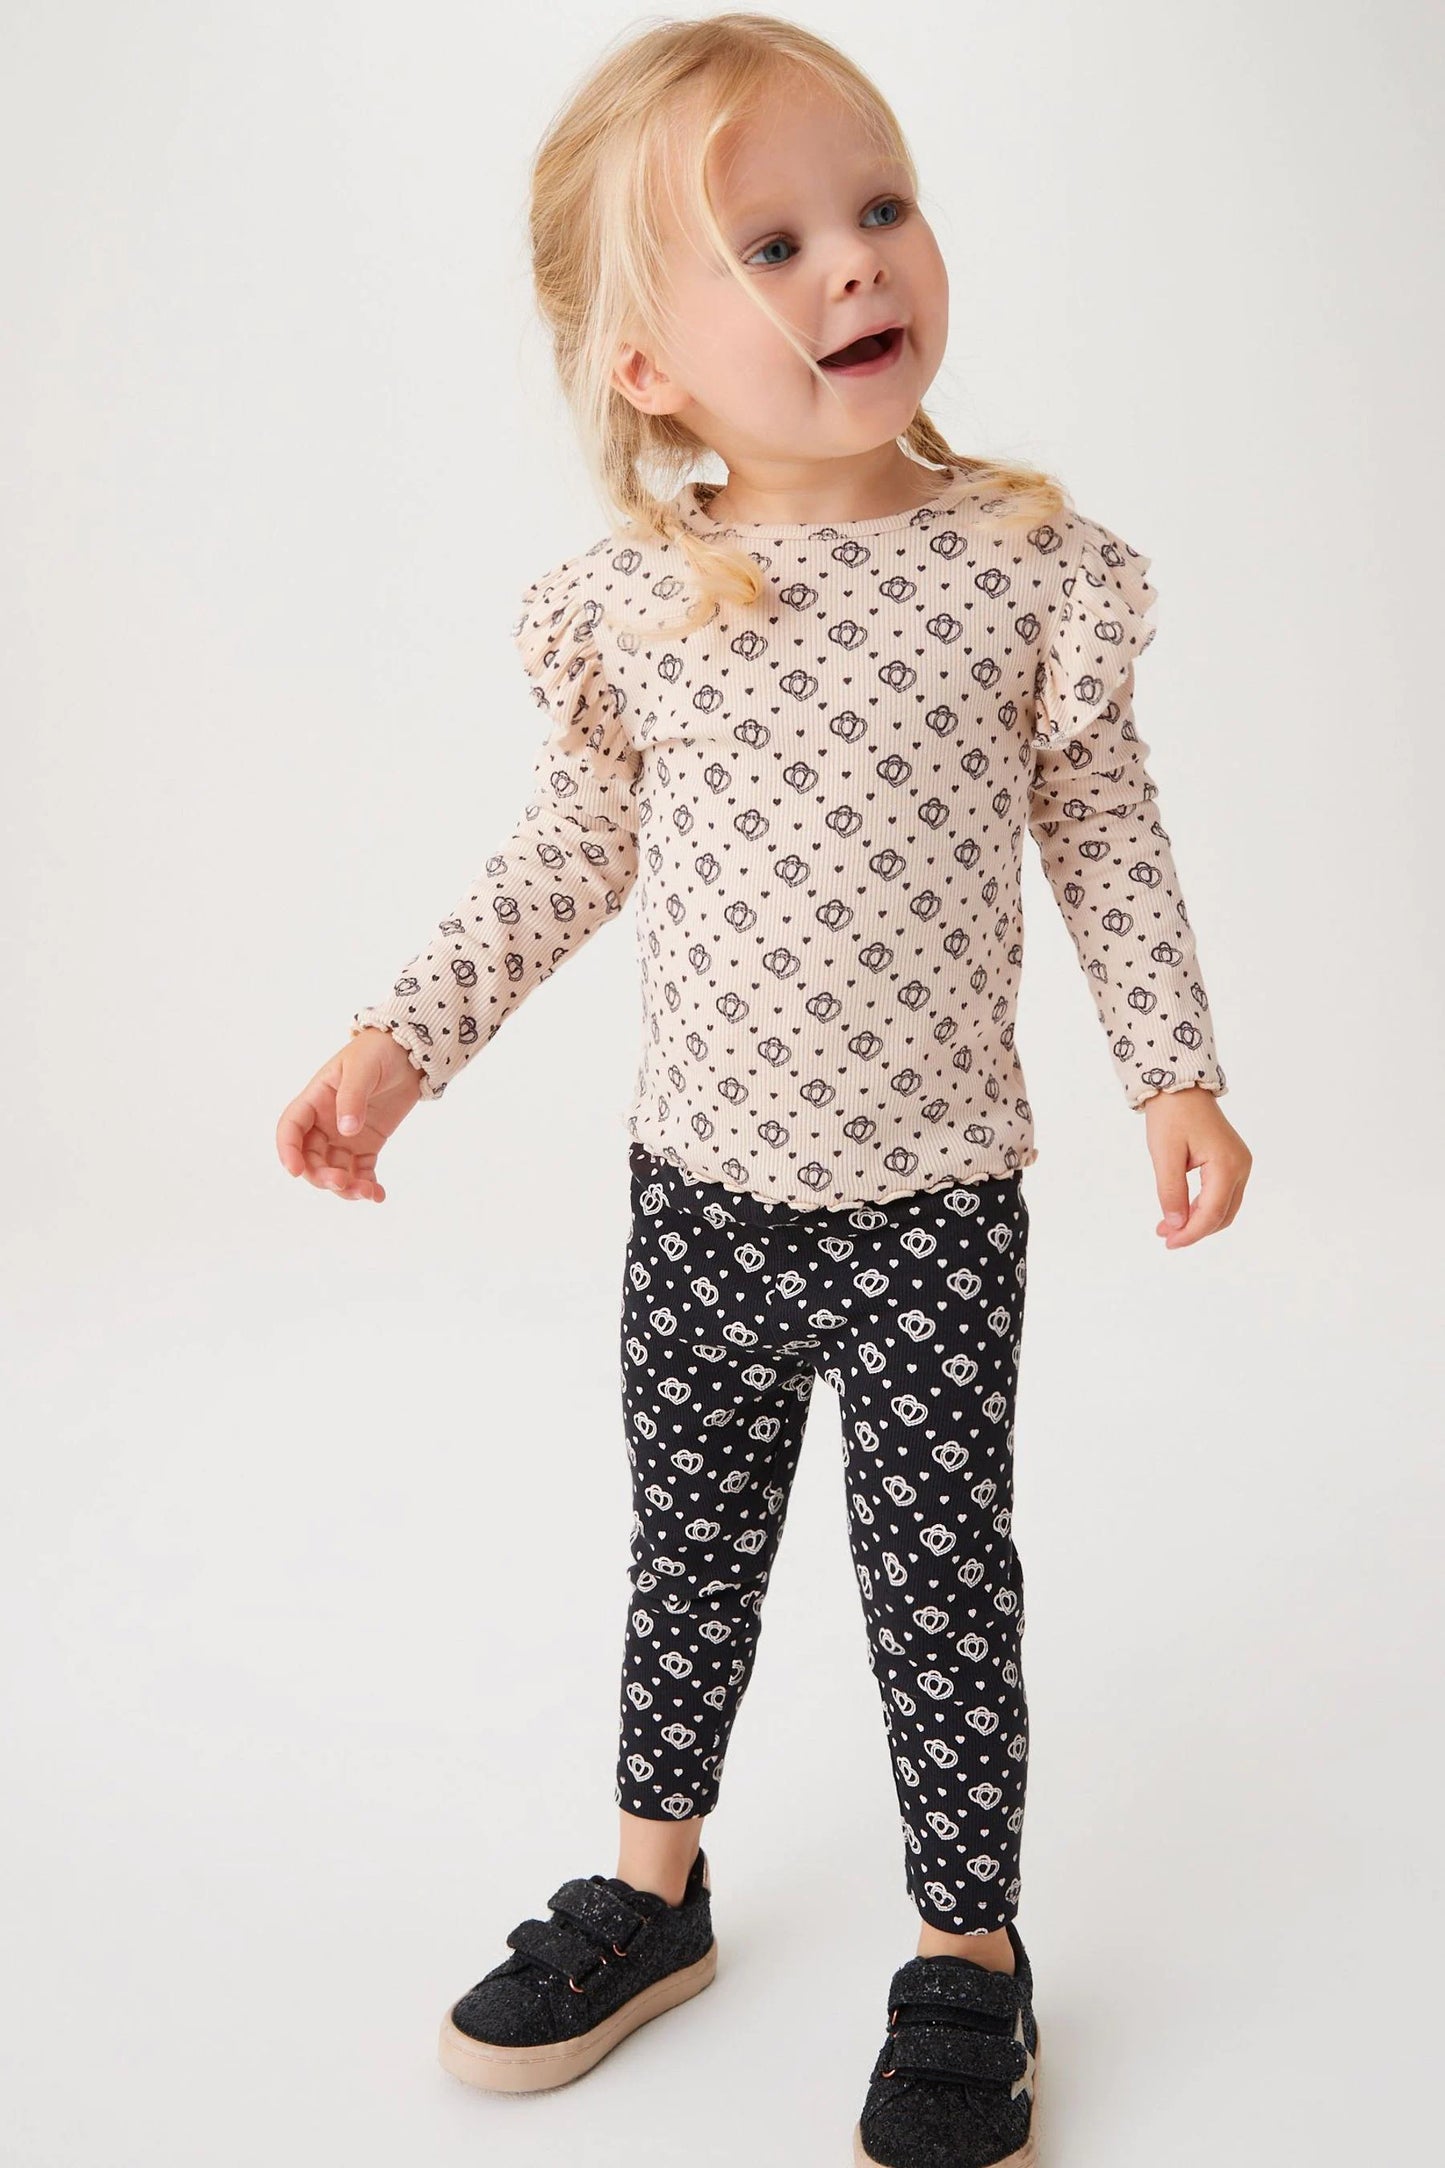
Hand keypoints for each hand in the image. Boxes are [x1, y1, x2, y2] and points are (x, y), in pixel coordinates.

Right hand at [275, 1027, 423, 1202]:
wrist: (409, 1053)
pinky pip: (361, 1171)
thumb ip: (352, 1098)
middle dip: (322, 1175)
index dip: (288, 1150)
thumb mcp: (362, 1069)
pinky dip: (367, 1185)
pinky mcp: (367, 1144)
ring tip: (367, 1193)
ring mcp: (346, 1136)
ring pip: (336, 1169)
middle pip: (312, 1158)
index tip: (295, 1171)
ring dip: (346, 1187)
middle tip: (343, 1182)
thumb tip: (346, 1131)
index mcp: (315, 1100)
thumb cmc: (378, 1052)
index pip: (291, 1128)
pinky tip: (378, 1195)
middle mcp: (325, 1122)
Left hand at [1140, 1086, 1251, 1247]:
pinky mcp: (1233, 1162)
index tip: (1168, 1242)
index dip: (1190, 1233)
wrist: (1181, 1086)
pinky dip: (1204, 1207)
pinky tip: (1182, 1211)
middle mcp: (1240, 1167)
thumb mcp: (1164, 1155)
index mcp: (1227, 1165)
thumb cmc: (1172, 1115)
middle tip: (1166, 1238)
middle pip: (1223, 1215)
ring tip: (1169, 1227)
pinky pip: (1222, 1194)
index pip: (1211, 1213)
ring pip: (1224, 1208)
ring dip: (1199, 1221)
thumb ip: (1170, 1192)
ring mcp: (1240, 1164)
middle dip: (1195, 1230)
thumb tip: (1176, 1224)